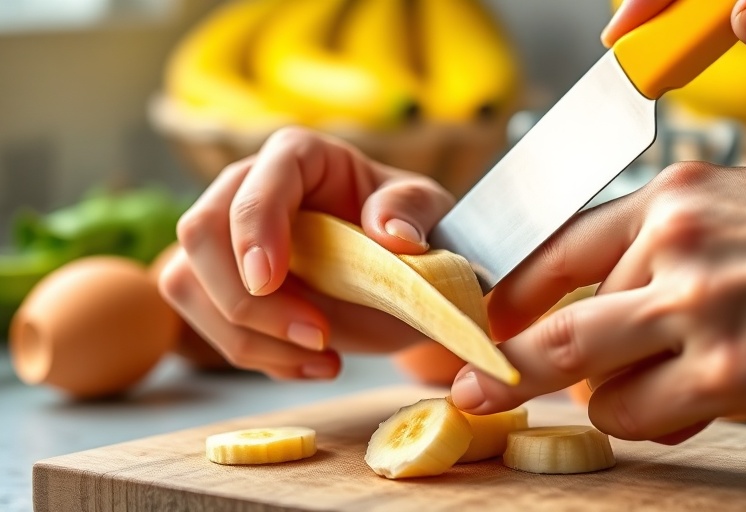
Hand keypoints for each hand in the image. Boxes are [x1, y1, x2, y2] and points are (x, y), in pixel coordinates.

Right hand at [158, 127, 453, 379]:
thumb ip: (412, 210)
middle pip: (201, 232)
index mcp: (299, 156)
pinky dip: (258, 356)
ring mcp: (226, 239)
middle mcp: (249, 188)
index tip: (270, 281)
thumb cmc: (412, 230)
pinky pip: (206, 324)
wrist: (404, 279)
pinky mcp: (219, 286)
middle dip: (244, 298)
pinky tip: (315, 364)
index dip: (253, 228)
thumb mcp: (431, 212)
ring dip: (247, 337)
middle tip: (317, 335)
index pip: (256, 182)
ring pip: (187, 283)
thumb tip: (393, 234)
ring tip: (325, 359)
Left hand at [451, 163, 745, 443]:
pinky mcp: (727, 373)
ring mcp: (696, 312)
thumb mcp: (724, 205)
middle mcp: (672, 249)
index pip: (554, 251)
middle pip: (557, 327)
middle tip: (478, 389)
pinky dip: (647, 419)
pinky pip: (644, 415)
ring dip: (609, 397)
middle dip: (508, 368)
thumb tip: (597, 310)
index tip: (487, 324)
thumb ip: (652, 250)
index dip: (509, 296)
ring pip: (598, 382)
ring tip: (655, 384)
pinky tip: (685, 402)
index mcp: (664, 201)